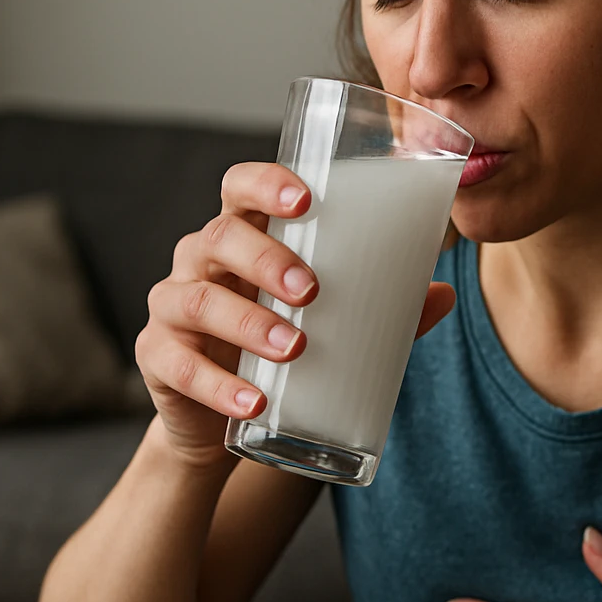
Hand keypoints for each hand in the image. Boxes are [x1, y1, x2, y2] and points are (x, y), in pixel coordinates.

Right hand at [134, 162, 456, 468]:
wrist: (222, 416)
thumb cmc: (279, 347)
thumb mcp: (329, 321)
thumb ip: (382, 307)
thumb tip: (443, 293)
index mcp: (243, 235)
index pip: (239, 187)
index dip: (266, 184)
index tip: (306, 200)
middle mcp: (200, 261)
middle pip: (220, 237)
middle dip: (265, 259)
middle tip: (312, 290)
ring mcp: (171, 307)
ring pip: (196, 300)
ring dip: (247, 323)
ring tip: (294, 349)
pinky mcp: (157, 358)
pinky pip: (179, 366)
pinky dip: (218, 386)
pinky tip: (253, 404)